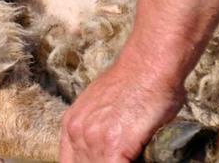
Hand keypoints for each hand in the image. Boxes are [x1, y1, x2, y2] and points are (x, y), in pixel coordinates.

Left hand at [60, 53, 184, 161]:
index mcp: (70, 124)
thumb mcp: (101, 105)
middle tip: (119, 157)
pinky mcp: (114, 146)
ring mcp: (93, 139)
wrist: (149, 65)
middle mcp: (76, 132)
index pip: (70, 162)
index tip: (104, 159)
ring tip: (128, 156)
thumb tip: (106, 148)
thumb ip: (96, 127)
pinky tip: (138, 159)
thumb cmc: (136, 82)